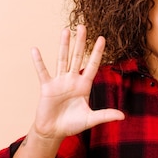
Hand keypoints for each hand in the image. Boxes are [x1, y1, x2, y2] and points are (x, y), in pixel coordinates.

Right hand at [30, 24, 124, 139]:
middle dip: (80, 42)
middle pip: (77, 57)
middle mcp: (72, 80)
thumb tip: (123, 116)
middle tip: (83, 26)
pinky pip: (42, 72)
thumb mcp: (90, 119)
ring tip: (65, 30)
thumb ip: (105, 115)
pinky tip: (35, 50)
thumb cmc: (72, 125)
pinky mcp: (47, 87)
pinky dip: (38, 61)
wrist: (53, 131)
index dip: (97, 52)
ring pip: (62, 59)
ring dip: (63, 45)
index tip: (102, 38)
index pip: (93, 65)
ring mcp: (59, 82)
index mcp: (84, 86)